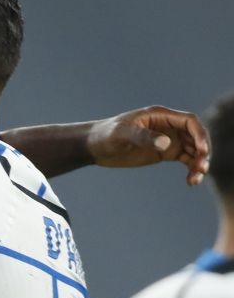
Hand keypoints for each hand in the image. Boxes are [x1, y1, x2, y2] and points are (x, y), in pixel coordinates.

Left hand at [88, 106, 209, 184]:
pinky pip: (185, 159)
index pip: (189, 121)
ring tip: (195, 179)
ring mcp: (167, 139)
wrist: (94, 146)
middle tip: (202, 168)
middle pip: (195, 136)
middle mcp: (167, 126)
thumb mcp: (122, 135)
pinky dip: (191, 169)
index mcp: (159, 116)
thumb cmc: (106, 135)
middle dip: (202, 151)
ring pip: (193, 150)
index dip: (200, 135)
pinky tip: (191, 181)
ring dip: (199, 163)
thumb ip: (144, 137)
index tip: (201, 151)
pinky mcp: (164, 152)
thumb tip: (167, 143)